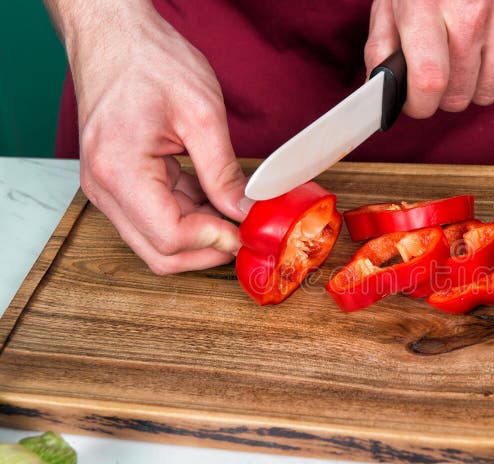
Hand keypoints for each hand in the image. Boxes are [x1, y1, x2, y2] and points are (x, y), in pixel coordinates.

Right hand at [46, 0, 248, 273]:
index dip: (213, 241)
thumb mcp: (201, 114)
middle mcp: (105, 188)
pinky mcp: (118, 183)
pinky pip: (155, 218)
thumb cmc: (149, 61)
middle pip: (159, 253)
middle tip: (244, 234)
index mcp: (120, 170)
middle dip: (207, 251)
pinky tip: (213, 199)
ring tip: (233, 213)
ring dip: (199, 237)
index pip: (169, 236)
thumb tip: (244, 211)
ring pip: (156, 242)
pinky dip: (188, 218)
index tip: (245, 230)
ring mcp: (107, 188)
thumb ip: (223, 171)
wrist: (114, 36)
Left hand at [364, 0, 493, 117]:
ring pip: (489, 92)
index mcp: (425, 6)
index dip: (420, 105)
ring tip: (472, 54)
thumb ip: (382, 49)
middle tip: (446, 70)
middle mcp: (471, 11)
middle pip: (459, 94)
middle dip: (447, 94)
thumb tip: (381, 95)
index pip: (428, 81)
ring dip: (477, 84)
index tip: (419, 103)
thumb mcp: (394, 2)